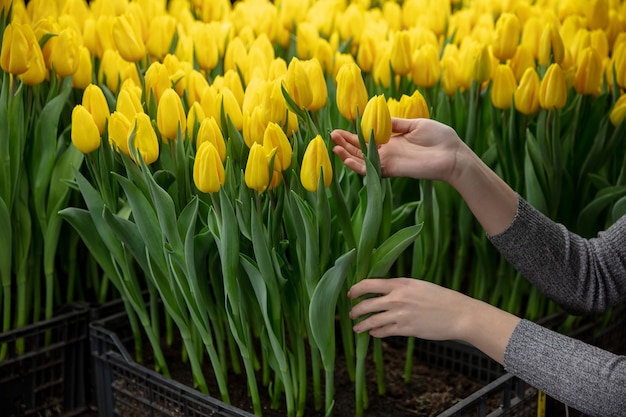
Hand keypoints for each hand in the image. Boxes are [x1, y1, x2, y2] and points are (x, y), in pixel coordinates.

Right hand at [332, 117, 517, 235]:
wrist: (453, 155)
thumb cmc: (440, 138)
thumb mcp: (415, 124)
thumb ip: (396, 123)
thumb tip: (381, 116)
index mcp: (393, 141)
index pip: (369, 138)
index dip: (355, 133)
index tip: (342, 127)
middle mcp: (389, 153)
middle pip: (362, 149)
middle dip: (346, 142)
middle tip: (332, 135)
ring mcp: (389, 162)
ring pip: (363, 160)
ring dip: (347, 154)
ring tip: (334, 146)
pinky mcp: (392, 170)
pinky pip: (371, 169)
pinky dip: (358, 165)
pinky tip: (346, 159)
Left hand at [348, 278, 519, 363]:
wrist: (459, 314)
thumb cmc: (441, 298)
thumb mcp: (418, 285)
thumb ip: (400, 287)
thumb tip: (383, 292)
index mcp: (400, 283)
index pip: (368, 284)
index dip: (355, 289)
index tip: (350, 294)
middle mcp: (397, 297)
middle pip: (366, 304)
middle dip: (355, 310)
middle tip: (351, 313)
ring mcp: (401, 314)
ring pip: (372, 320)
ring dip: (361, 325)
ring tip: (356, 327)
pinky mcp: (406, 329)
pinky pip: (384, 332)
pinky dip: (376, 333)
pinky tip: (373, 333)